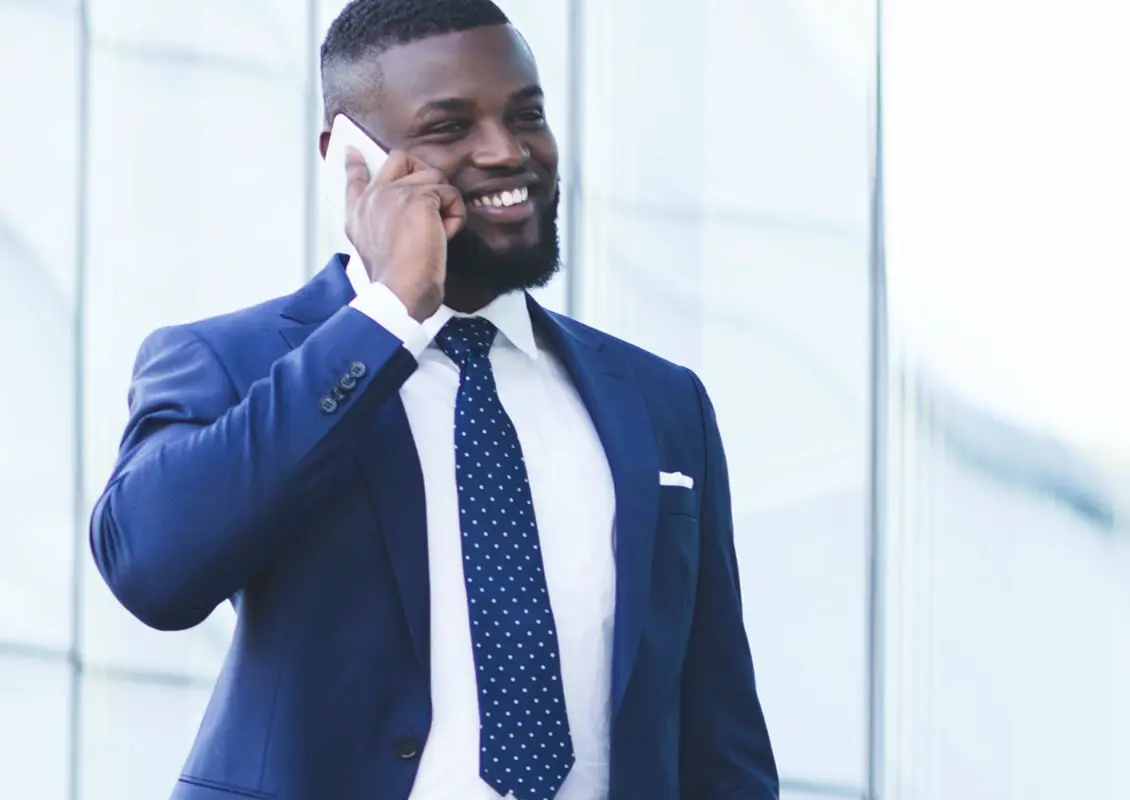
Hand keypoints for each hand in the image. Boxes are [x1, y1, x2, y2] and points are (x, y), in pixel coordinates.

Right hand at [344, 148, 466, 320]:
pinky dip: (455, 216)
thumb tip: (404, 220)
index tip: (352, 150)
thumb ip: (381, 229)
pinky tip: (445, 236)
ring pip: (433, 176)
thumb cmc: (394, 284)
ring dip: (444, 203)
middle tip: (433, 196)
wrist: (399, 294)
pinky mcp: (419, 199)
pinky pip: (450, 194)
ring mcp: (394, 194)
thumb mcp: (375, 254)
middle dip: (422, 172)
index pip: (354, 180)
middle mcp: (372, 199)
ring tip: (439, 232)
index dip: (355, 163)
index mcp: (359, 215)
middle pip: (399, 159)